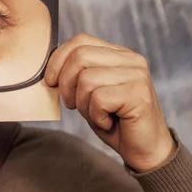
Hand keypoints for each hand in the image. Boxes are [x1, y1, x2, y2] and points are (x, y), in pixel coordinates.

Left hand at [45, 33, 175, 172]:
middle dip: (66, 83)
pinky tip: (108, 122)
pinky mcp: (139, 94)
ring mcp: (137, 75)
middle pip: (80, 56)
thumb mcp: (88, 93)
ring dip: (83, 104)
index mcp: (118, 54)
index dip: (58, 59)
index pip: (80, 40)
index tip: (50, 81)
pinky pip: (99, 99)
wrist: (144, 150)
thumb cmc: (113, 121)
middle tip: (72, 104)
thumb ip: (75, 75)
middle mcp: (130, 59)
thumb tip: (48, 70)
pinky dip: (96, 115)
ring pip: (87, 79)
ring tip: (96, 115)